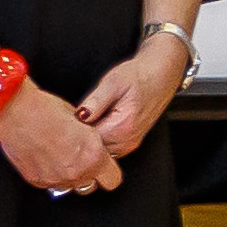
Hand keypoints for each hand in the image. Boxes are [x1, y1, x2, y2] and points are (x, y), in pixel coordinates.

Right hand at [0, 84, 118, 197]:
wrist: (16, 113)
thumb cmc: (46, 110)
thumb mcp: (81, 121)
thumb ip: (91, 140)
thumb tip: (92, 145)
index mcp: (94, 156)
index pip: (113, 179)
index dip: (108, 172)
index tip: (103, 165)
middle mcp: (77, 172)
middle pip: (91, 187)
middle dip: (88, 176)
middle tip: (78, 159)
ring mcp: (56, 179)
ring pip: (70, 187)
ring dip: (68, 177)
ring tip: (59, 157)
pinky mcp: (37, 181)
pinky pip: (49, 184)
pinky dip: (48, 174)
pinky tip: (42, 157)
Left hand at [74, 31, 192, 156]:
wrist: (161, 75)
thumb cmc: (138, 75)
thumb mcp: (113, 82)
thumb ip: (96, 101)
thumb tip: (79, 116)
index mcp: (122, 127)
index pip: (87, 139)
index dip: (72, 129)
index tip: (65, 117)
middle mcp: (127, 140)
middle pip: (92, 148)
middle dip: (79, 136)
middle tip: (70, 117)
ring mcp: (129, 144)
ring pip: (99, 151)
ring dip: (88, 139)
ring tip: (84, 119)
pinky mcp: (129, 143)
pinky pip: (107, 148)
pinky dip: (98, 140)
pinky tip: (94, 124)